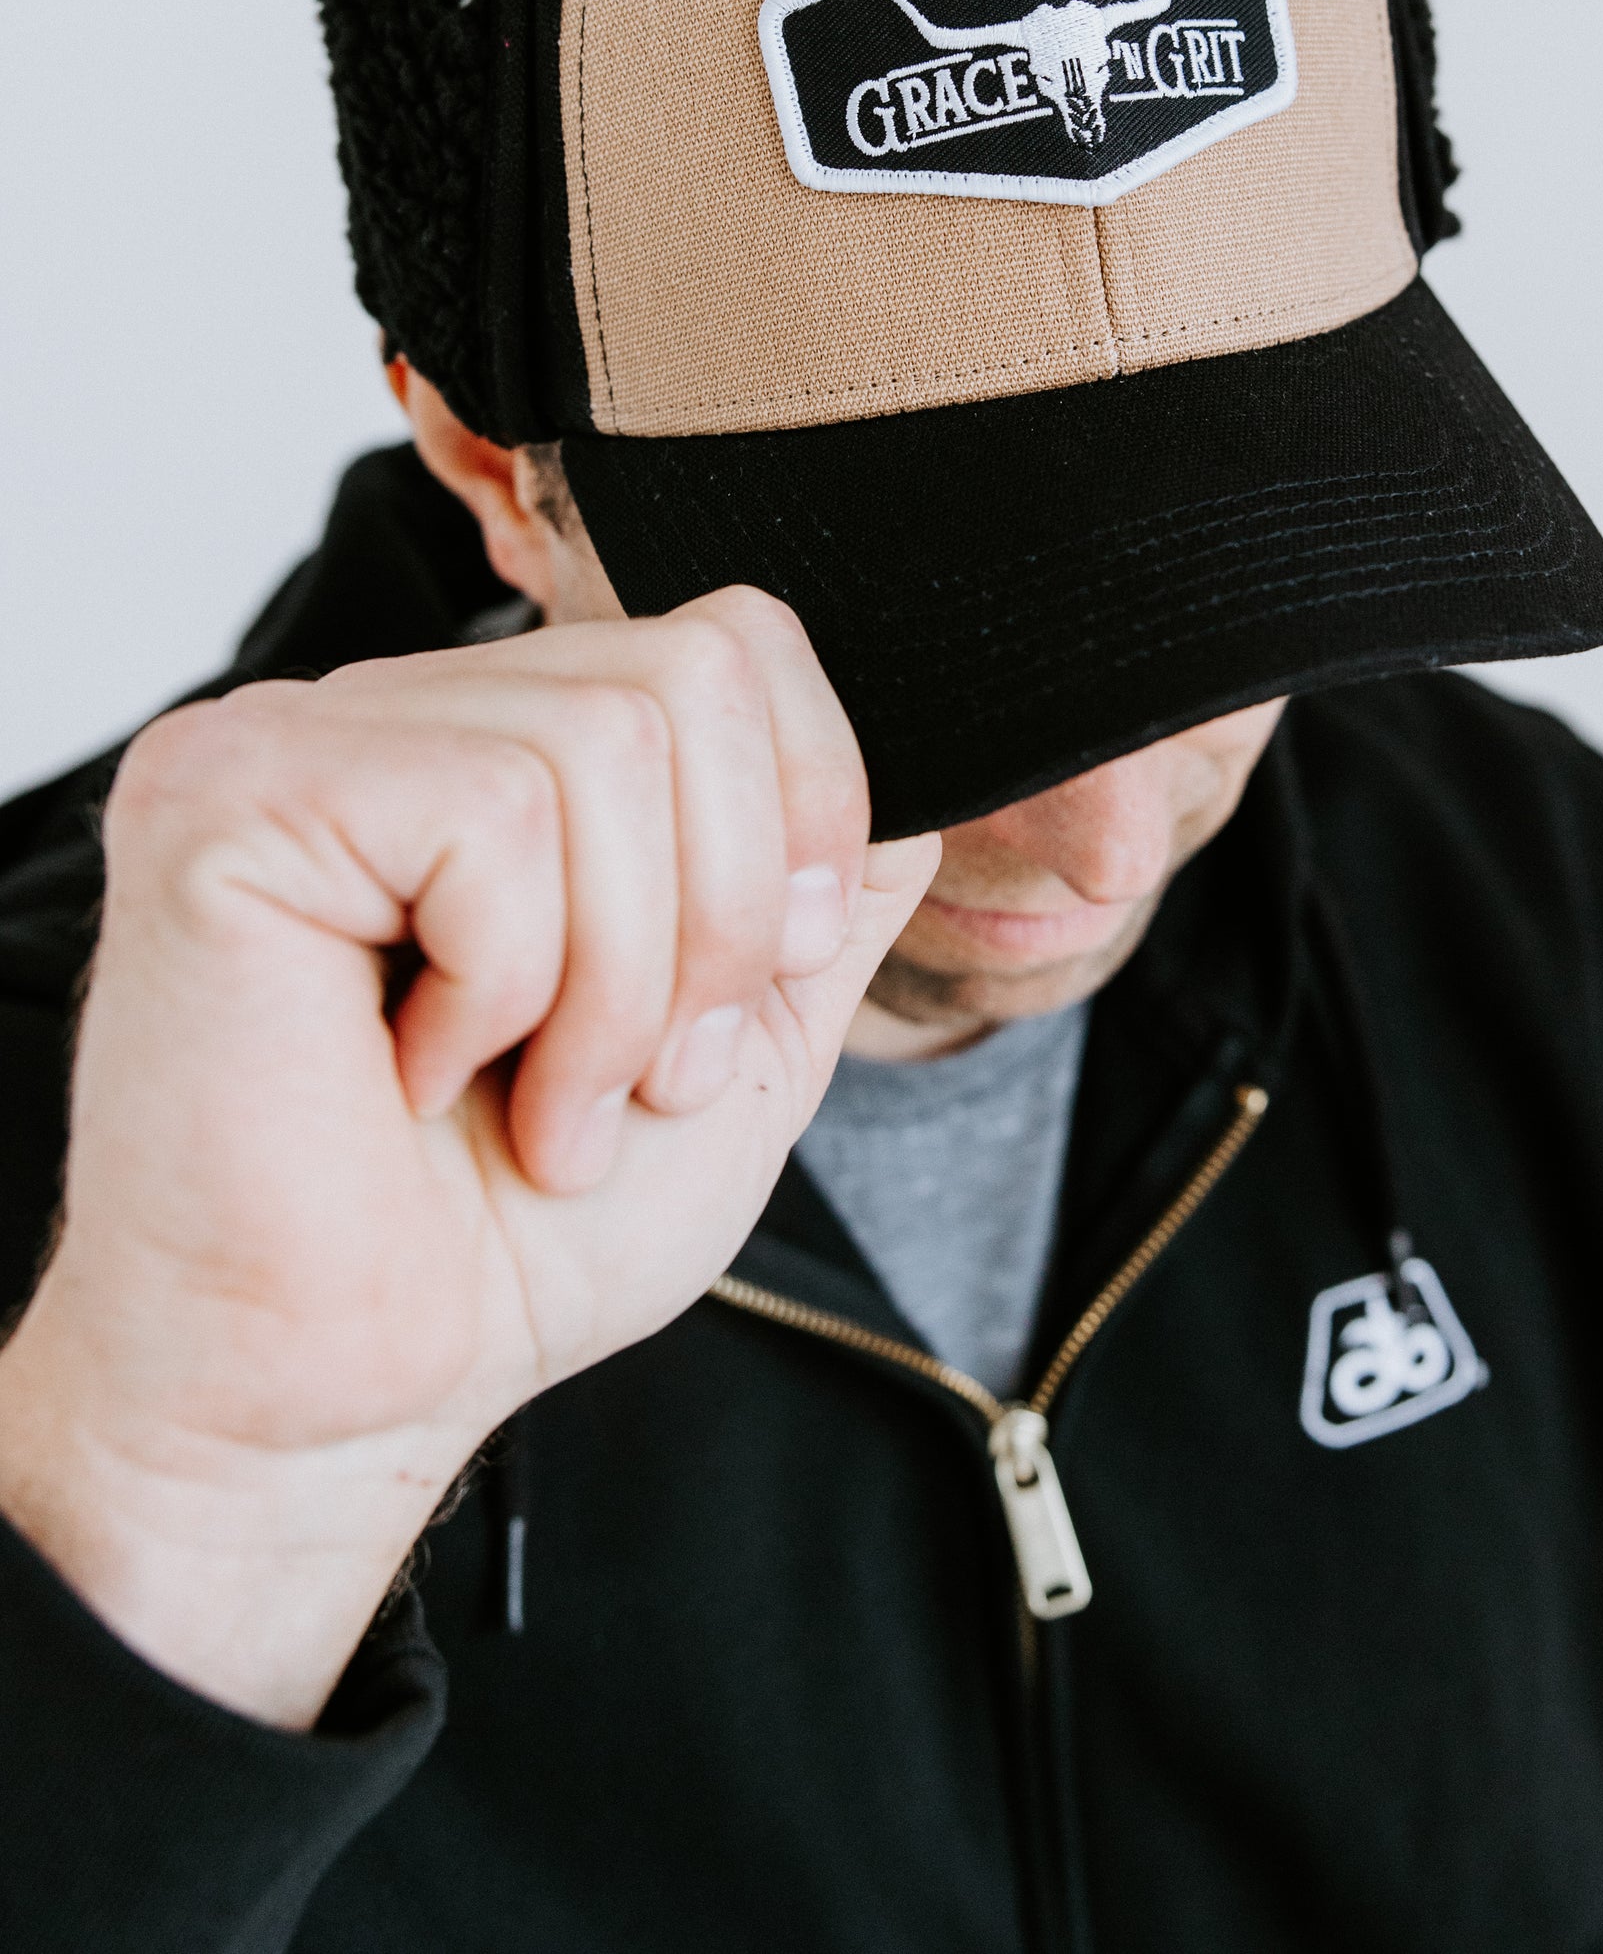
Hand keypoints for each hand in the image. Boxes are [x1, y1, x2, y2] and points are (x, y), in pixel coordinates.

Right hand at [0, 591, 937, 1724]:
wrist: (345, 1398)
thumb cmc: (505, 1243)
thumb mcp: (735, 1051)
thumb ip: (821, 907)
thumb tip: (937, 787)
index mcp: (502, 748)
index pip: (733, 640)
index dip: (806, 810)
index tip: (764, 990)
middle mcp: (393, 710)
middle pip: (692, 674)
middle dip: (723, 918)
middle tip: (637, 1082)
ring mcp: (298, 735)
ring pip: (606, 743)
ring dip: (616, 982)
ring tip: (540, 1107)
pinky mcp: (230, 793)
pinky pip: (489, 812)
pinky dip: (508, 981)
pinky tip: (419, 1078)